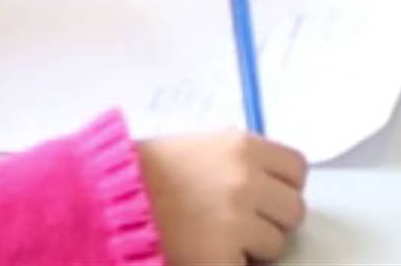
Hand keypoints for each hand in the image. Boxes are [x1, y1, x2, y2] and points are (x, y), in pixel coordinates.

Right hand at [137, 131, 310, 264]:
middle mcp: (247, 181)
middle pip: (294, 211)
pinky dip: (227, 265)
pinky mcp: (222, 259)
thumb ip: (240, 162)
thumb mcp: (200, 149)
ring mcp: (237, 222)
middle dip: (271, 222)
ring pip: (275, 245)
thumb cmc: (146, 174)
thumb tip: (273, 186)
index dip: (282, 188)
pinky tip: (203, 254)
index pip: (297, 170)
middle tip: (240, 226)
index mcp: (243, 147)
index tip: (266, 199)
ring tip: (215, 240)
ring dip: (252, 249)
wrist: (104, 203)